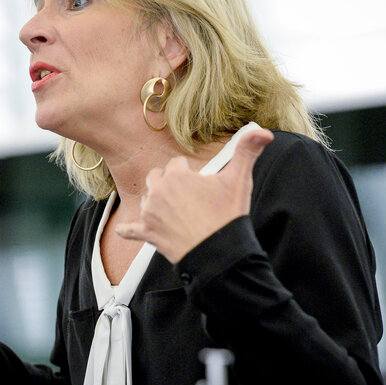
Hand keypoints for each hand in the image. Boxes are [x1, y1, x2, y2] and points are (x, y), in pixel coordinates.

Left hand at [115, 129, 272, 262]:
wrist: (219, 253)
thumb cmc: (227, 216)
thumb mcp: (239, 181)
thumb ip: (247, 152)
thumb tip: (263, 131)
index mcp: (176, 176)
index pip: (177, 164)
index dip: (189, 173)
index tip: (200, 185)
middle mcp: (158, 191)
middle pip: (156, 178)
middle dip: (167, 183)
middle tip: (186, 196)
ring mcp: (150, 213)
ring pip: (145, 199)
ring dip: (154, 202)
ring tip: (172, 211)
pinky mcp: (148, 234)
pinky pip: (130, 230)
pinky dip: (128, 230)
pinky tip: (122, 230)